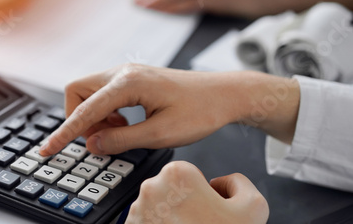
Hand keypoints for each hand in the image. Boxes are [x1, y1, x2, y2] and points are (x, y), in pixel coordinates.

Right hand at [39, 64, 299, 156]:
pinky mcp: (133, 80)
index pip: (84, 110)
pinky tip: (126, 124)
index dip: (64, 133)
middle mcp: (123, 73)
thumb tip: (92, 144)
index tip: (48, 148)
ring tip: (119, 133)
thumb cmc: (200, 110)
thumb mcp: (160, 134)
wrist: (224, 94)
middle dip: (79, 118)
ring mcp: (127, 74)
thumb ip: (121, 140)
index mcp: (128, 83)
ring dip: (95, 117)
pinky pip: (104, 94)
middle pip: (77, 91)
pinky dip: (106, 113)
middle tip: (100, 139)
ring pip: (89, 92)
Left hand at [126, 161, 268, 222]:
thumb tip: (224, 183)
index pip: (192, 173)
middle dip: (187, 203)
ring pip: (159, 205)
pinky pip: (148, 222)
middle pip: (173, 189)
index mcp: (177, 174)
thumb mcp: (254, 206)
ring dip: (171, 216)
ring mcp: (138, 210)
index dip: (205, 192)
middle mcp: (152, 188)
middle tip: (201, 222)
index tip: (209, 207)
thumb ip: (239, 182)